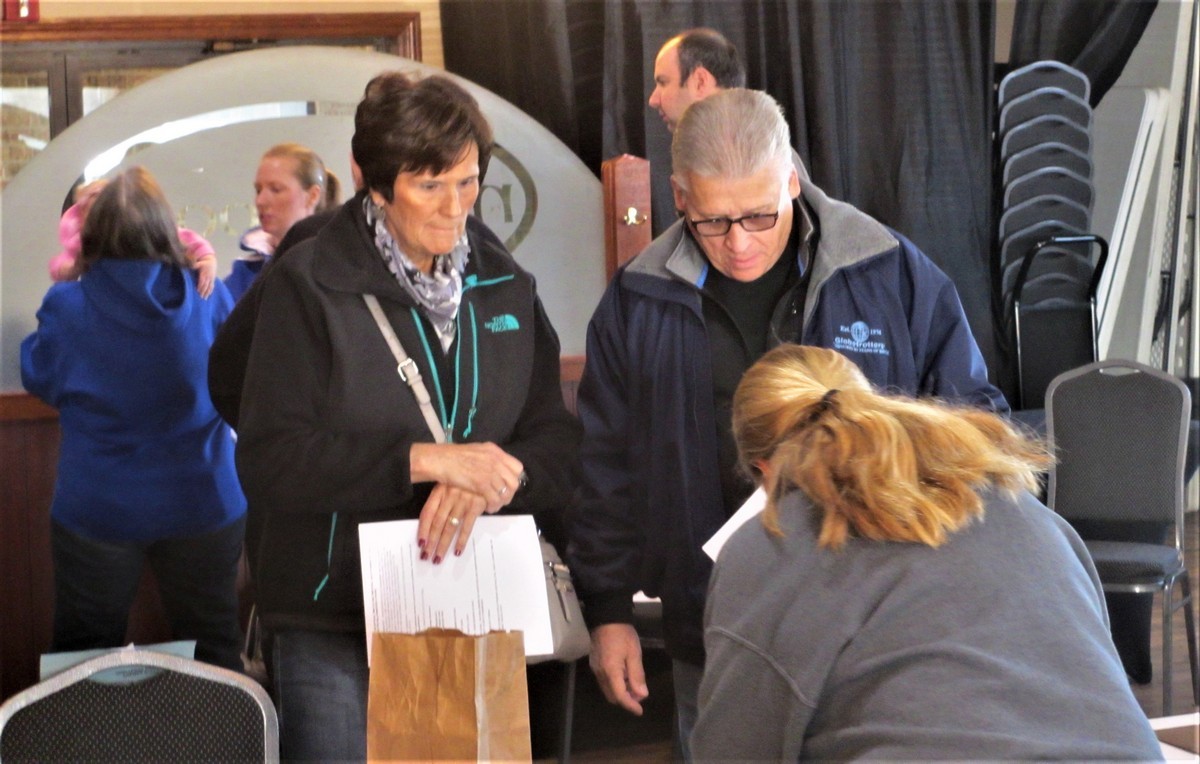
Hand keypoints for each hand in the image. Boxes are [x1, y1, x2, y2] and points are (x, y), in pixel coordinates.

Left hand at [192, 255, 216, 298]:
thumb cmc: (204, 263)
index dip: (200, 286)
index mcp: (205, 273)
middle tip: (201, 297)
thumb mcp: (199, 263)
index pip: (202, 281)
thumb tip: (191, 267)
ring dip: (207, 293)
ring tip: (205, 298)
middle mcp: (209, 277)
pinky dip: (210, 291)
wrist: (212, 262)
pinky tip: (209, 295)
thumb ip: (195, 265)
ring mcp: (211, 279)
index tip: (198, 291)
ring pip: (209, 287)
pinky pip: (212, 286)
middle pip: (206, 285)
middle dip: (203, 291)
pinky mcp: (213, 280)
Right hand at [409, 442, 523, 512]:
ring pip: (505, 492)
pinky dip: (493, 506)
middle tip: (502, 499)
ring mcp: (490, 472)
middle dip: (509, 493)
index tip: (507, 485)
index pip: (517, 467)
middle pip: (513, 482)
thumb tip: (498, 470)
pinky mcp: (482, 484)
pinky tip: (488, 508)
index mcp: (495, 451)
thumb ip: (490, 459)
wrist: (441, 460)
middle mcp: (496, 461)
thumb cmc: (454, 456)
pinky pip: (494, 499)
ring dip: (501, 501)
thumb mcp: (477, 451)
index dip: (514, 478)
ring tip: (494, 505)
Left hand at [417, 483, 487, 562]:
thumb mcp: (452, 480)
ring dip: (443, 544)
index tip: (420, 543)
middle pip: (437, 523)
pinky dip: (461, 540)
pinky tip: (457, 550)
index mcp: (440, 490)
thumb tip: (434, 519)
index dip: (423, 529)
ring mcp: (462, 501)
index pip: (427, 513)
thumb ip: (444, 497)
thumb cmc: (468, 475)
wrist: (488, 467)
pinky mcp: (475, 505)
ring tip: (438, 558)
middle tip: (425, 556)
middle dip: (431, 542)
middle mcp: (449, 497)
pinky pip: (466, 527)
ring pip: (449, 527)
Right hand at [589, 623, 648, 715]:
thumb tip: (641, 695)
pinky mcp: (594, 663)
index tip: (640, 711)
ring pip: (607, 689)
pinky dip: (614, 684)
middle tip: (639, 695)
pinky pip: (604, 681)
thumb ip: (637, 675)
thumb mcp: (634, 653)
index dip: (630, 705)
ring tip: (633, 685)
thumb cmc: (623, 634)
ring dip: (620, 692)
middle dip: (625, 699)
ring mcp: (595, 668)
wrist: (606, 617)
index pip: (620, 696)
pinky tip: (624, 675)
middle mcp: (600, 673)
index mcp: (611, 671)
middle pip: (612, 696)